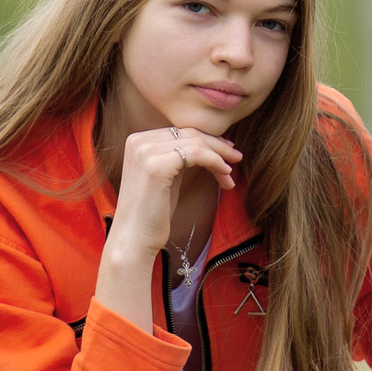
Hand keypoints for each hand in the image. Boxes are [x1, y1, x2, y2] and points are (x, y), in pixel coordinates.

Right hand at [97, 126, 238, 329]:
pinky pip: (196, 153)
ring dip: (219, 156)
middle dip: (217, 145)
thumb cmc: (153, 213)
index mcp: (138, 140)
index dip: (207, 140)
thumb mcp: (167, 177)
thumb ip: (179, 157)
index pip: (181, 131)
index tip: (226, 152)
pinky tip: (224, 176)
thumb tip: (209, 145)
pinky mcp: (156, 165)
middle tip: (237, 157)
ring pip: (196, 142)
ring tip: (230, 174)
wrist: (134, 240)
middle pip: (189, 133)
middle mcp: (139, 141)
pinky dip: (215, 162)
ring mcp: (145, 151)